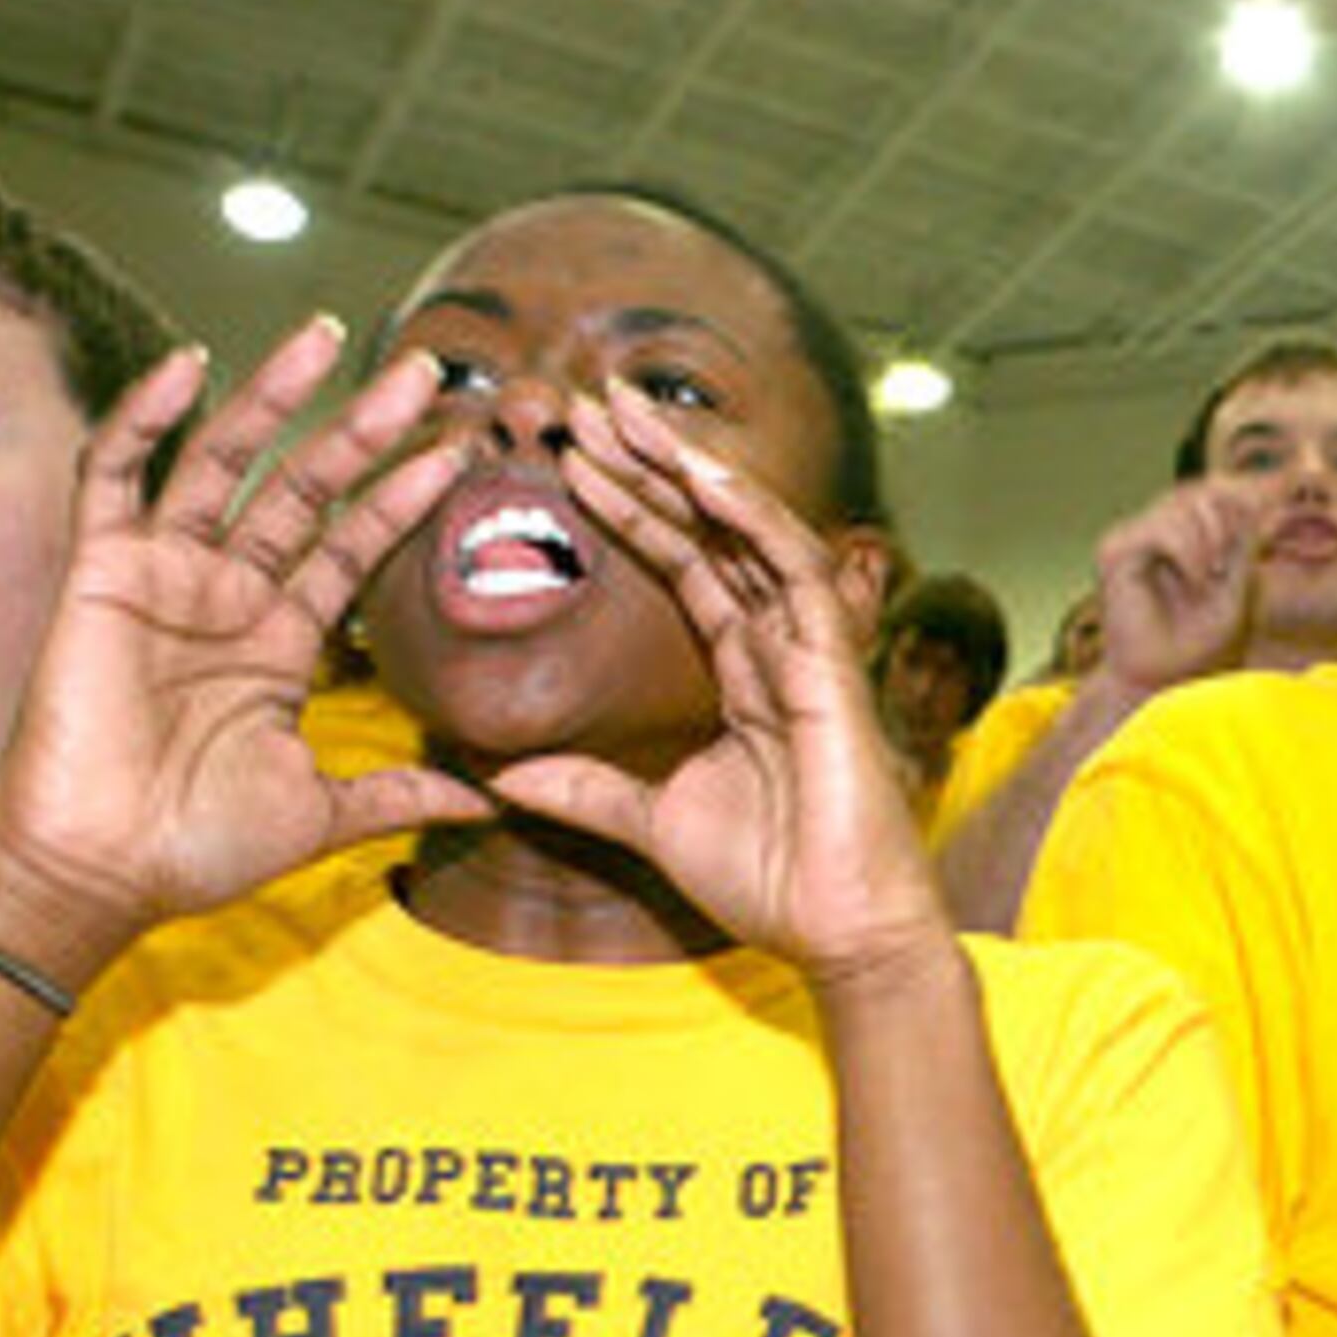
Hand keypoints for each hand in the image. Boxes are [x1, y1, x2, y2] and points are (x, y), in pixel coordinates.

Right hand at [0, 318, 482, 950]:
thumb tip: (491, 804)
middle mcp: (228, 596)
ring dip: (276, 397)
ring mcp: (165, 577)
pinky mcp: (101, 572)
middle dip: (364, 427)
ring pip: (226, 461)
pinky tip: (189, 365)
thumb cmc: (197, 846)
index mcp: (280, 644)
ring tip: (330, 336)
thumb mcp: (322, 814)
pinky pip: (117, 475)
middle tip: (426, 369)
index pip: (354, 546)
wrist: (101, 870)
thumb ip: (402, 795)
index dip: (404, 496)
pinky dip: (146, 417)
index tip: (462, 448)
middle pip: (306, 488)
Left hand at [484, 384, 936, 983]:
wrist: (834, 935)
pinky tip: (699, 475)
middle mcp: (781, 646)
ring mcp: (811, 651)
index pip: (686, 565)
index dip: (632, 510)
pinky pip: (794, 572)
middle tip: (587, 402)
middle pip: (712, 531)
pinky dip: (749, 519)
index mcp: (747, 673)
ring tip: (625, 413)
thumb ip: (585, 792)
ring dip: (689, 468)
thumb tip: (502, 778)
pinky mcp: (834, 669)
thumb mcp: (650, 824)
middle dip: (651, 463)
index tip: (573, 461)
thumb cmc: (769, 883)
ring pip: (749, 532)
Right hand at [1090, 481, 1263, 703]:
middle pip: (1196, 490)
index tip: (1266, 519)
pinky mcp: (1113, 551)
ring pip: (1179, 505)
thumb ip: (1241, 544)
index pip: (1209, 492)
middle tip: (1229, 562)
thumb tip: (1251, 498)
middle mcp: (1151, 532)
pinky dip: (1188, 550)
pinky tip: (1196, 578)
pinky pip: (1161, 528)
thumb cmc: (1196, 643)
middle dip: (1225, 519)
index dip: (1240, 495)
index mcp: (1177, 537)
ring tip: (1212, 576)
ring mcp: (1130, 539)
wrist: (1162, 681)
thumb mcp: (1235, 586)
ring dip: (1208, 539)